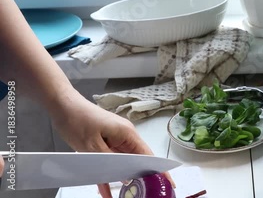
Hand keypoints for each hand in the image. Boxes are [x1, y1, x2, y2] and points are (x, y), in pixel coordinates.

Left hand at [48, 87, 173, 196]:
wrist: (63, 105)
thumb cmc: (77, 119)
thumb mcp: (92, 145)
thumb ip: (109, 161)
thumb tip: (123, 177)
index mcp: (127, 133)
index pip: (148, 156)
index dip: (159, 170)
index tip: (168, 182)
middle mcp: (125, 135)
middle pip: (139, 159)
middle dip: (144, 175)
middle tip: (147, 192)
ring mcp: (116, 138)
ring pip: (126, 161)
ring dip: (126, 175)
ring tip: (129, 192)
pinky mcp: (106, 141)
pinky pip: (113, 159)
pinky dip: (111, 172)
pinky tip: (107, 188)